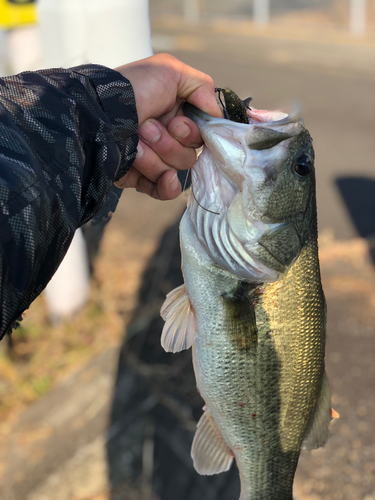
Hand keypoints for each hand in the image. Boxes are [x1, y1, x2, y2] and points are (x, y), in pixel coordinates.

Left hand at [114, 53, 219, 199]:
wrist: (98, 112)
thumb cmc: (132, 88)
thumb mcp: (170, 71)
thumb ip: (202, 87)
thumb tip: (218, 115)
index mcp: (176, 116)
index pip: (200, 136)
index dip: (192, 133)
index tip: (178, 122)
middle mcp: (167, 139)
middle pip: (189, 156)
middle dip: (169, 142)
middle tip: (146, 126)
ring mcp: (153, 160)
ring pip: (175, 170)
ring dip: (156, 155)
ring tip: (135, 139)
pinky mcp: (139, 178)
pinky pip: (163, 191)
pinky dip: (166, 186)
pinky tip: (164, 178)